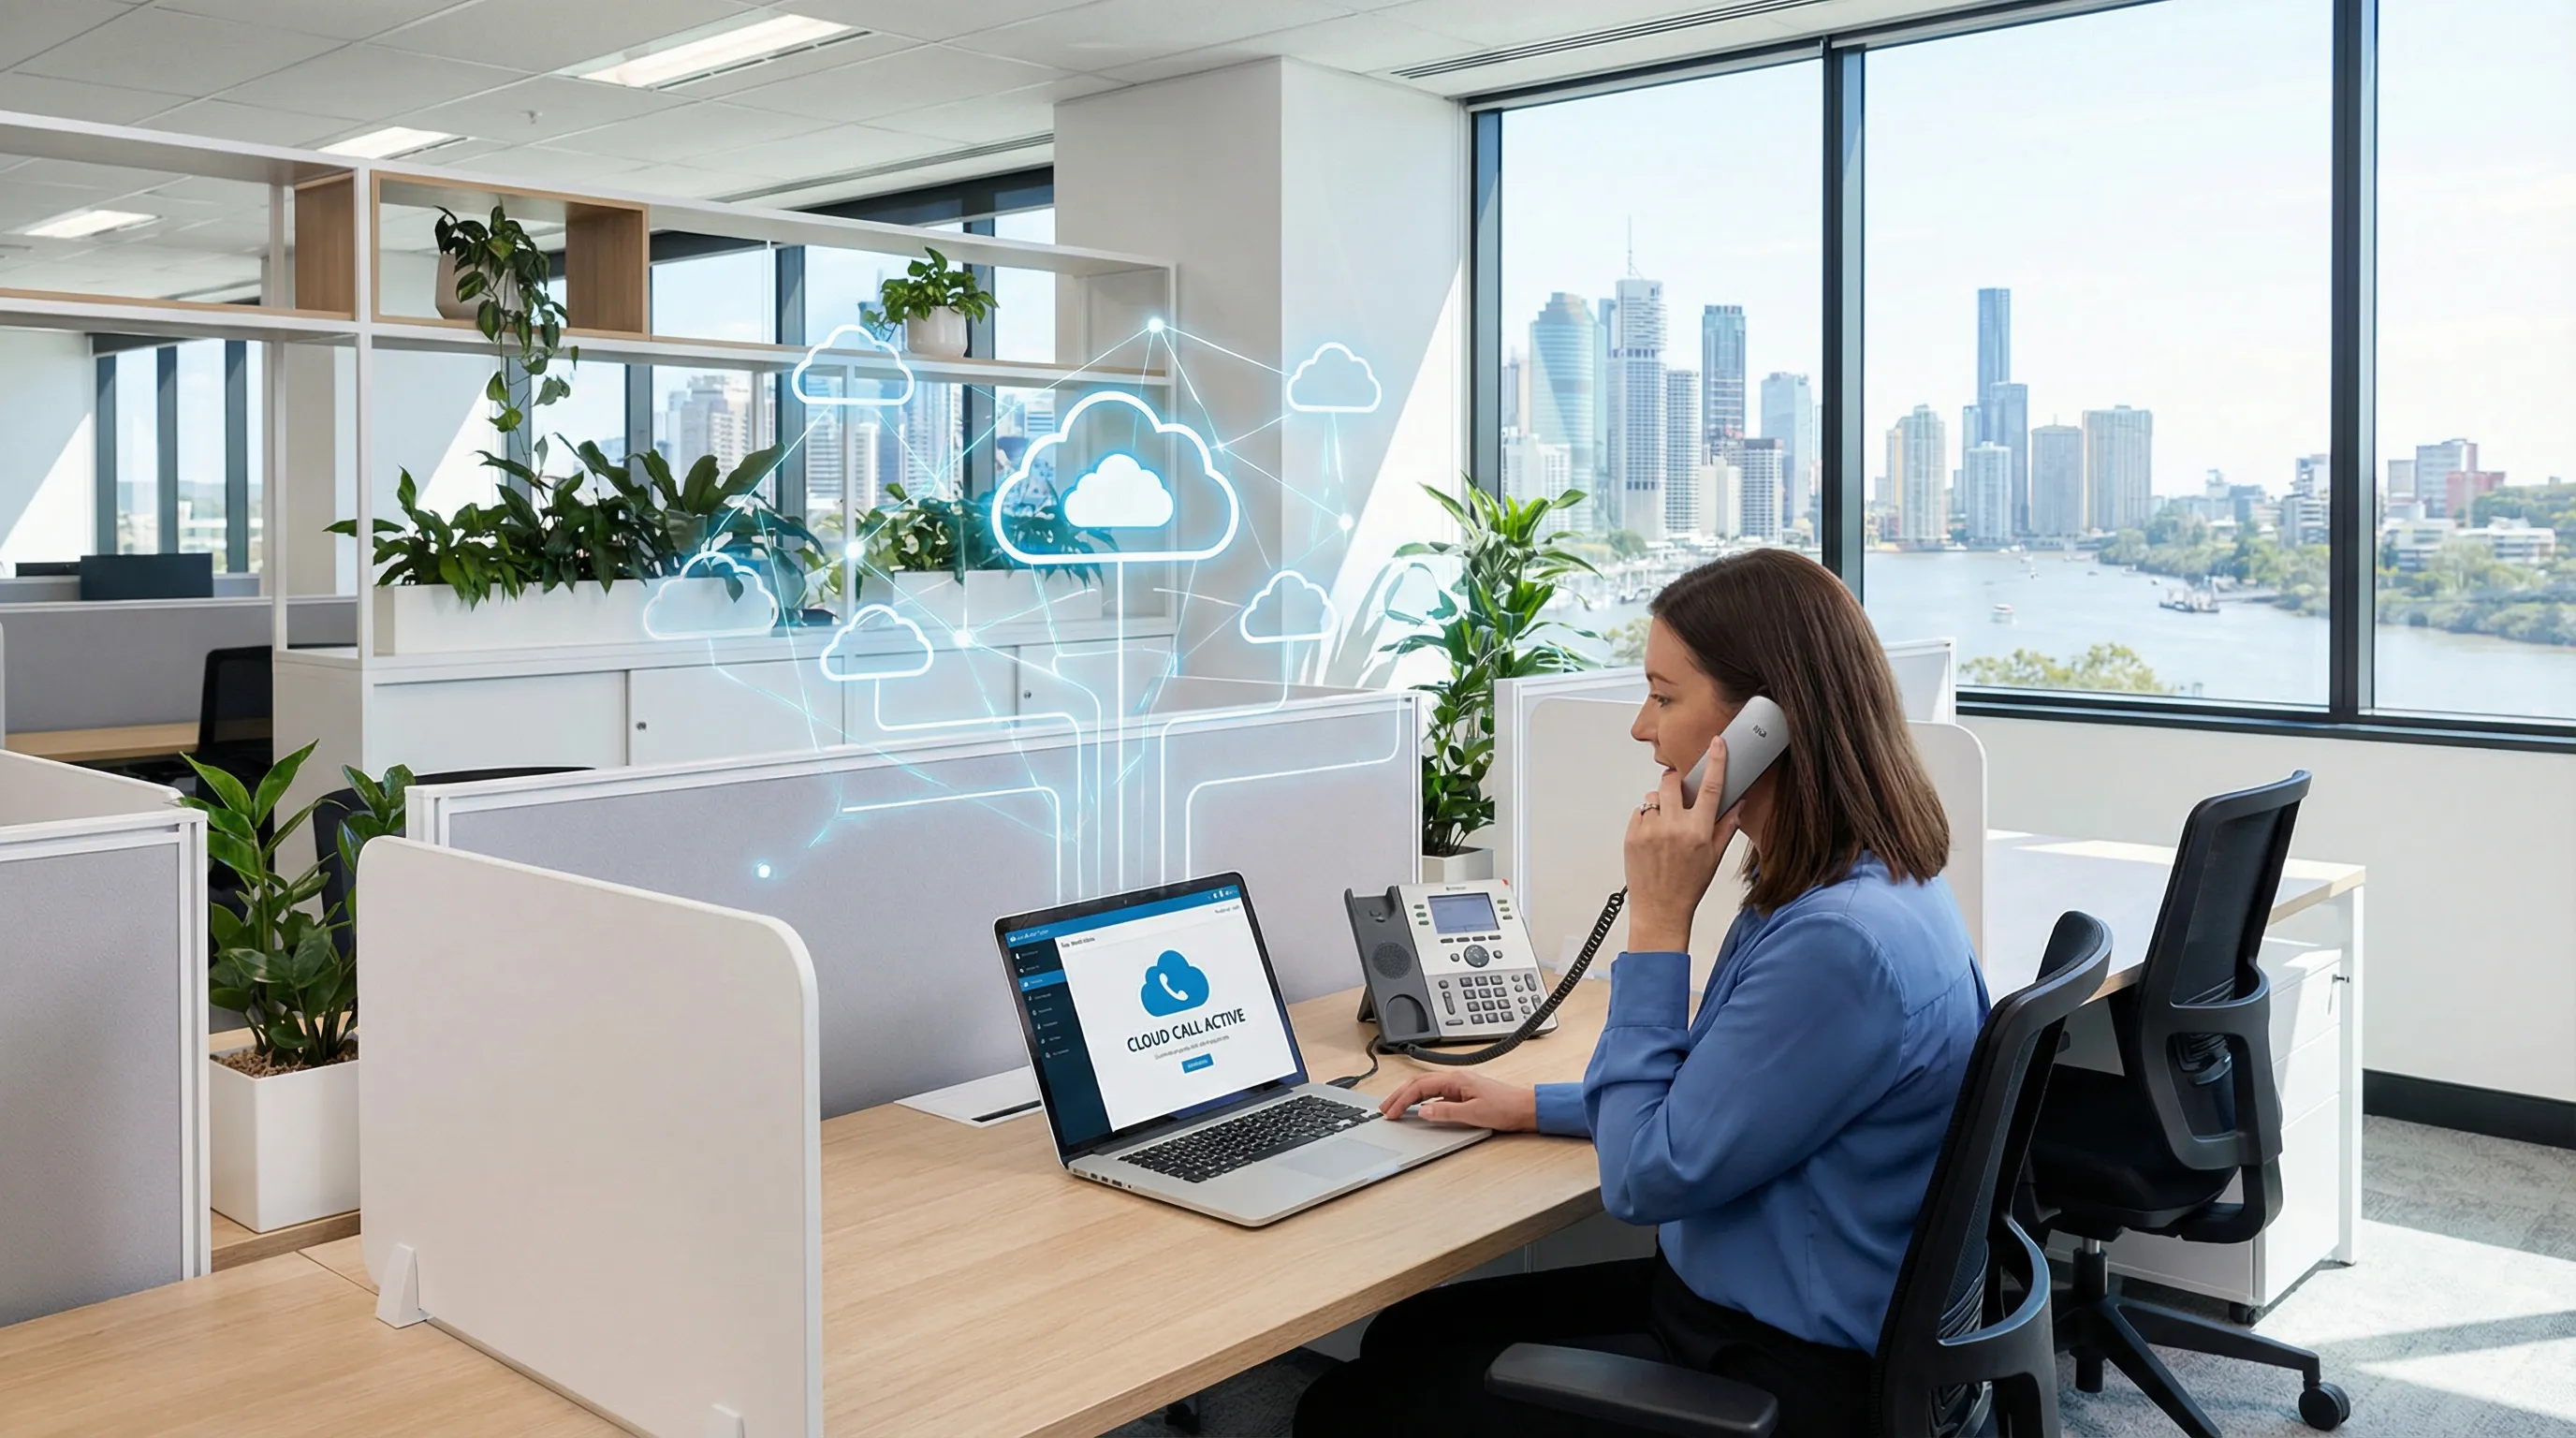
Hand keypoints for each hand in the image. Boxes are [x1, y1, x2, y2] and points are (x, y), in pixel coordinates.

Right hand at [1376, 1071, 1537, 1130]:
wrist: (1526, 1108)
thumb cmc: (1506, 1108)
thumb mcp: (1474, 1114)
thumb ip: (1446, 1112)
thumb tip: (1422, 1111)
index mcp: (1455, 1080)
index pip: (1419, 1087)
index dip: (1401, 1099)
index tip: (1390, 1112)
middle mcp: (1455, 1080)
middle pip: (1419, 1084)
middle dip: (1399, 1095)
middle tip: (1384, 1108)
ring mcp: (1459, 1086)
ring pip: (1426, 1088)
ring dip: (1408, 1097)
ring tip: (1395, 1107)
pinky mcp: (1464, 1094)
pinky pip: (1436, 1094)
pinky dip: (1421, 1101)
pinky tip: (1418, 1109)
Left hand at [1624, 734, 1741, 952]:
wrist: (1660, 910)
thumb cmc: (1688, 886)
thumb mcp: (1714, 857)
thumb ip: (1726, 827)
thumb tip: (1739, 803)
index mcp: (1699, 831)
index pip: (1711, 788)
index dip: (1716, 762)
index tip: (1716, 743)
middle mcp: (1674, 827)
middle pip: (1672, 782)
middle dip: (1676, 784)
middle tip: (1680, 796)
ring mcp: (1650, 830)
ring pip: (1653, 796)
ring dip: (1661, 803)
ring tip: (1666, 826)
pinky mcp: (1632, 835)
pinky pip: (1640, 811)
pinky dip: (1647, 818)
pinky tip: (1654, 837)